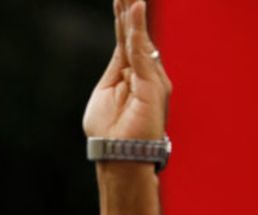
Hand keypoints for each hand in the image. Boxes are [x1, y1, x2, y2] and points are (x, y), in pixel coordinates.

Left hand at [83, 0, 170, 140]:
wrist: (120, 157)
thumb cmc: (110, 132)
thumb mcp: (105, 94)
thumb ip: (115, 69)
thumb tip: (125, 46)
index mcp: (131, 75)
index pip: (127, 40)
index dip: (123, 18)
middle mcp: (145, 73)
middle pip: (135, 34)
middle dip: (129, 9)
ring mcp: (151, 78)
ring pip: (140, 38)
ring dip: (132, 13)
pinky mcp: (153, 84)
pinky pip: (142, 52)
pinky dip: (137, 30)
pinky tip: (134, 9)